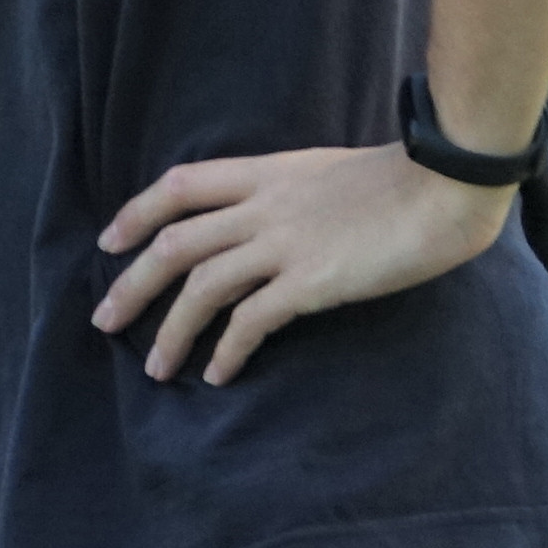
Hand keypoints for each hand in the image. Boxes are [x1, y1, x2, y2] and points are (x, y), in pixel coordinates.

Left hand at [93, 143, 514, 385]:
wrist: (444, 186)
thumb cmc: (399, 181)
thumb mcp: (324, 172)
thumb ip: (287, 193)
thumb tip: (266, 221)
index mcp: (264, 173)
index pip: (179, 185)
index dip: (136, 212)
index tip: (110, 241)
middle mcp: (263, 206)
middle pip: (174, 242)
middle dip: (132, 284)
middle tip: (103, 320)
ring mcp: (285, 243)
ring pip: (202, 285)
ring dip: (172, 330)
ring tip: (154, 368)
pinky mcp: (312, 281)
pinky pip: (251, 319)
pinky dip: (227, 349)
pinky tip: (218, 375)